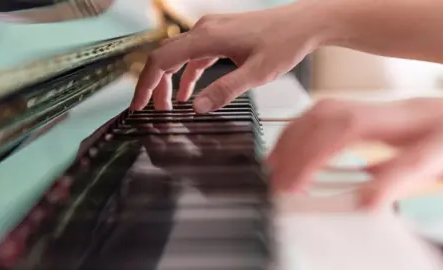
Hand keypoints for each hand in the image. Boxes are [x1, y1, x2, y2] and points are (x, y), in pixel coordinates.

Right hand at [130, 1, 320, 112]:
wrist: (304, 23)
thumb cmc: (284, 43)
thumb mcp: (256, 73)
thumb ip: (225, 90)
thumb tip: (197, 107)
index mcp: (207, 37)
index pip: (162, 60)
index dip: (146, 84)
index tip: (138, 105)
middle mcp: (204, 30)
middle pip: (165, 57)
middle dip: (155, 86)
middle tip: (154, 112)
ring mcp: (212, 31)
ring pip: (178, 56)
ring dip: (170, 81)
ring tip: (168, 106)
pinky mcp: (221, 35)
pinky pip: (194, 55)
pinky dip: (187, 74)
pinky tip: (188, 92)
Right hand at [268, 98, 442, 209]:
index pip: (418, 158)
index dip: (384, 183)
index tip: (358, 208)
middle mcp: (418, 116)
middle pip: (354, 123)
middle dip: (310, 154)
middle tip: (286, 187)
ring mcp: (394, 110)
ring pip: (335, 110)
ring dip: (298, 139)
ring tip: (278, 169)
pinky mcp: (378, 112)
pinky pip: (330, 113)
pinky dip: (303, 131)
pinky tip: (292, 151)